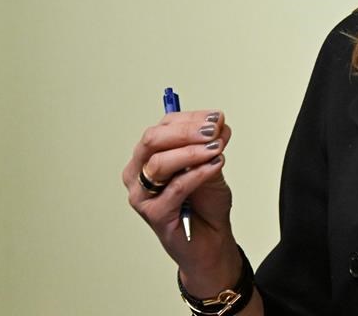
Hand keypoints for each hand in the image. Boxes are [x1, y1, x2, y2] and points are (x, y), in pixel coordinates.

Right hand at [122, 109, 239, 290]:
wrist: (211, 238)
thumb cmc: (205, 203)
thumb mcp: (211, 164)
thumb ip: (211, 144)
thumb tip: (218, 123)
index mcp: (149, 155)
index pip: (163, 127)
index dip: (191, 119)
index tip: (216, 118)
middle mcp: (138, 172)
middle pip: (153, 140)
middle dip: (186, 131)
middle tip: (214, 130)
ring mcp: (142, 195)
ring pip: (159, 163)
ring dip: (192, 152)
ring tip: (217, 149)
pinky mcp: (154, 214)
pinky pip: (175, 188)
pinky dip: (198, 173)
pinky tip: (215, 165)